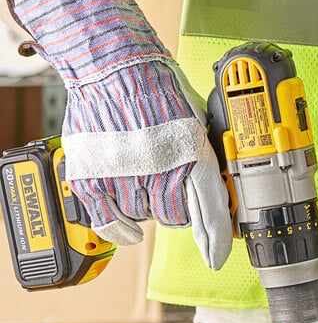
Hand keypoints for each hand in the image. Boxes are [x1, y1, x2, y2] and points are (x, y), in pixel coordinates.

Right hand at [7, 0, 231, 268]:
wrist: (112, 64)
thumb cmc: (158, 85)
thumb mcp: (200, 118)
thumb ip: (207, 155)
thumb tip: (217, 186)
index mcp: (194, 155)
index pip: (210, 212)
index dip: (215, 241)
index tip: (217, 258)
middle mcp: (162, 171)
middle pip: (178, 218)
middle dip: (180, 209)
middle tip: (170, 183)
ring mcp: (127, 177)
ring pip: (147, 217)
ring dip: (150, 204)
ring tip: (144, 172)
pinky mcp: (95, 179)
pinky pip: (111, 223)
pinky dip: (122, 229)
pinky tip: (130, 229)